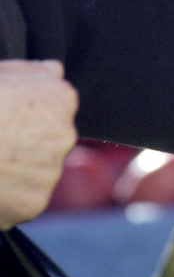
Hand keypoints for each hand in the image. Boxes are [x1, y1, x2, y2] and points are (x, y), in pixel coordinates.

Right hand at [0, 60, 76, 228]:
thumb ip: (31, 71)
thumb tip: (53, 72)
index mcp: (60, 100)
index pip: (54, 112)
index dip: (23, 119)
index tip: (2, 122)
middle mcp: (64, 135)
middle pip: (47, 146)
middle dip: (21, 148)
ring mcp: (49, 172)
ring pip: (34, 176)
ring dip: (13, 175)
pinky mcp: (32, 204)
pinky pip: (19, 205)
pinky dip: (2, 202)